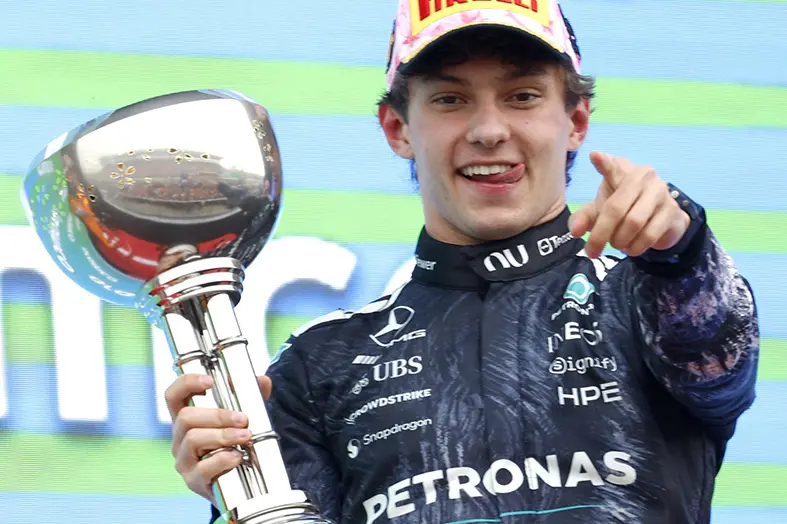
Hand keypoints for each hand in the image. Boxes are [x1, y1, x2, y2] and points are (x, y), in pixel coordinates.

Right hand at [165, 374, 272, 503]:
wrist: (238, 483)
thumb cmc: (234, 445)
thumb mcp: (241, 420)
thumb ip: (251, 398)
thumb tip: (263, 381)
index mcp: (187, 419)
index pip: (174, 396)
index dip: (186, 384)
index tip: (209, 381)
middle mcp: (180, 438)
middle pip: (185, 417)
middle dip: (217, 415)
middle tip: (242, 419)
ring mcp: (184, 460)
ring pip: (193, 440)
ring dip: (222, 435)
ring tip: (245, 436)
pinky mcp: (193, 481)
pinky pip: (203, 468)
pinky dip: (222, 460)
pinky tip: (238, 457)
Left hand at [568, 152, 690, 258]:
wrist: (662, 222)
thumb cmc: (625, 209)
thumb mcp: (600, 211)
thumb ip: (584, 218)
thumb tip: (575, 231)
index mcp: (622, 172)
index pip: (612, 168)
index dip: (605, 164)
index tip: (594, 156)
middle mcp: (643, 177)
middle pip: (616, 209)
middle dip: (600, 234)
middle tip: (591, 251)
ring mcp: (660, 192)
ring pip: (633, 223)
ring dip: (620, 241)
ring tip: (617, 244)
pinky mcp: (671, 211)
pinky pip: (649, 235)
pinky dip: (635, 247)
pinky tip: (631, 248)